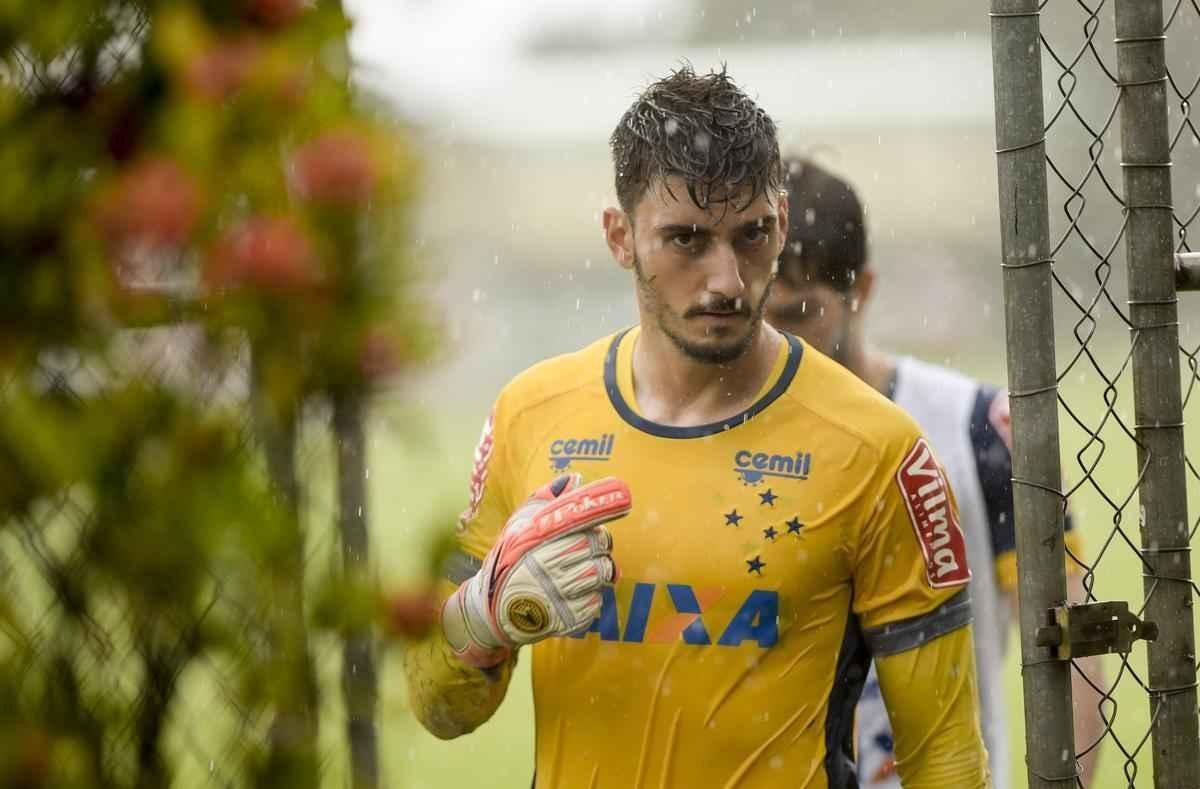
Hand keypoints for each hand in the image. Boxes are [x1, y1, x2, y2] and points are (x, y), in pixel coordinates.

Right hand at [442, 474, 630, 667]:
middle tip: (590, 547)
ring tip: (581, 571)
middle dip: (599, 544)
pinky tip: (573, 595)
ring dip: (598, 571)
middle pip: (596, 545)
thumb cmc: (510, 561)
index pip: (579, 519)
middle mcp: (547, 566)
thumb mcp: (519, 526)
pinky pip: (595, 603)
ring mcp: (558, 594)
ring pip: (600, 574)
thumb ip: (546, 500)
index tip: (622, 503)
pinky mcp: (566, 620)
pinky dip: (590, 598)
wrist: (493, 610)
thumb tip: (574, 479)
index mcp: (537, 539)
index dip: (600, 512)